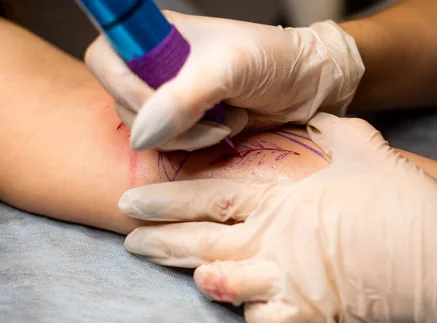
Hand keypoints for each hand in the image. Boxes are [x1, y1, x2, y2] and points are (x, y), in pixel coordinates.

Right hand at [85, 12, 364, 150]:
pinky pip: (172, 148)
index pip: (106, 60)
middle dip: (168, 122)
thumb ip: (183, 97)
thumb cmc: (274, 61)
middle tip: (212, 115)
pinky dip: (198, 146)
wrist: (308, 86)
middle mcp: (156, 68)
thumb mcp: (229, 68)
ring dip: (189, 136)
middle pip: (125, 106)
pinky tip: (227, 129)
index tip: (166, 104)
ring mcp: (171, 100)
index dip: (127, 88)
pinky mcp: (188, 126)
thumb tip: (141, 134)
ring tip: (227, 119)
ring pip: (149, 134)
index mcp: (156, 38)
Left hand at [118, 113, 436, 322]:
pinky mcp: (311, 312)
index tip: (132, 200)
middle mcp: (275, 238)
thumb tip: (303, 121)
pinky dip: (251, 318)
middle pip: (202, 239)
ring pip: (224, 283)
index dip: (165, 197)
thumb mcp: (360, 144)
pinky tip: (243, 312)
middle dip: (159, 240)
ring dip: (196, 279)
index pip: (208, 194)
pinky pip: (265, 322)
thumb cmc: (400, 196)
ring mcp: (289, 278)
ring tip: (180, 274)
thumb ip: (320, 132)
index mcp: (281, 195)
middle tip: (130, 240)